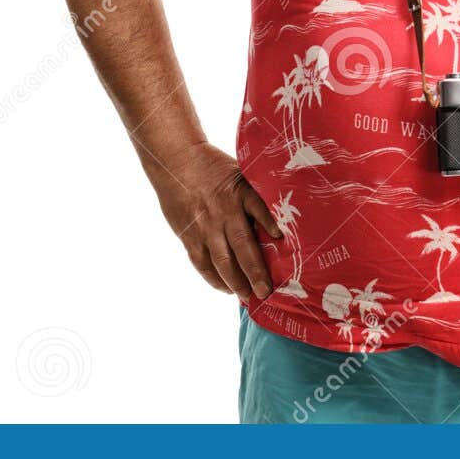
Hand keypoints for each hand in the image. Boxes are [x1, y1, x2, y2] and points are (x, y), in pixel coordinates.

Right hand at [151, 142, 281, 300]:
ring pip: (221, 260)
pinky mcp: (189, 235)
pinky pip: (201, 262)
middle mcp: (223, 211)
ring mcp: (205, 226)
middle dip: (255, 270)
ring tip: (247, 296)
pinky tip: (225, 288)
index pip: (258, 208)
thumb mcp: (240, 173)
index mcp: (240, 192)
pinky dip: (213, 278)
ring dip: (235, 281)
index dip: (270, 222)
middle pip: (242, 244)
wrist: (177, 162)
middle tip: (266, 291)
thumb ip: (256, 195)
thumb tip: (280, 220)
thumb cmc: (215, 168)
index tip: (282, 239)